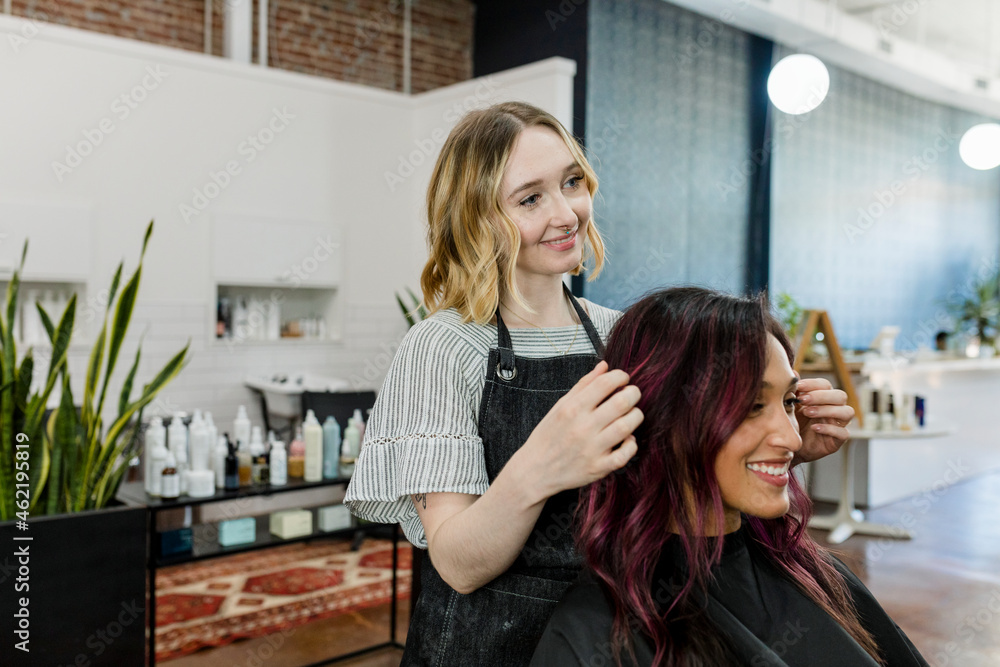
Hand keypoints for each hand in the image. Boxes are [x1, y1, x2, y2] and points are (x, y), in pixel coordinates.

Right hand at [518, 360, 642, 499]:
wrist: (535, 470)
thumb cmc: (548, 436)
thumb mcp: (560, 406)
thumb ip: (584, 385)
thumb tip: (604, 366)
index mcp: (572, 408)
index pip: (605, 383)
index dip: (620, 376)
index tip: (623, 378)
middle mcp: (582, 427)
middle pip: (622, 402)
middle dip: (633, 393)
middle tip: (632, 394)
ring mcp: (591, 449)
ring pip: (627, 426)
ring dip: (635, 416)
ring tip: (631, 414)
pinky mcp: (598, 467)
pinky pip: (625, 454)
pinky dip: (631, 444)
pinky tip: (626, 438)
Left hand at [794, 378, 854, 462]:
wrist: (790, 446)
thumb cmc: (793, 423)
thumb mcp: (790, 406)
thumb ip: (793, 390)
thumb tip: (793, 372)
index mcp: (823, 398)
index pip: (826, 385)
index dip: (814, 384)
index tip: (799, 386)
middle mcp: (834, 408)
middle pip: (840, 396)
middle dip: (822, 396)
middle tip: (803, 400)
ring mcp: (838, 424)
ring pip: (847, 412)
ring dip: (828, 410)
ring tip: (808, 412)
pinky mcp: (838, 440)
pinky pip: (843, 433)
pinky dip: (830, 429)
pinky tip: (815, 428)